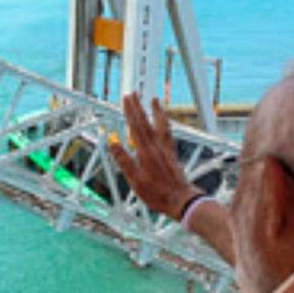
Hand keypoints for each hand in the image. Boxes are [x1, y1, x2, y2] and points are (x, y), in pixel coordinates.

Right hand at [108, 93, 199, 218]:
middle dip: (138, 107)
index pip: (135, 127)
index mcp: (145, 152)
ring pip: (160, 125)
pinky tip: (164, 121)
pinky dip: (165, 123)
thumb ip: (124, 161)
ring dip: (156, 111)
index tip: (126, 99)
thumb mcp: (135, 181)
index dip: (130, 112)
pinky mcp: (171, 154)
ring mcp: (166, 149)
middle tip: (133, 93)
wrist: (181, 199)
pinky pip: (168, 133)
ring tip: (154, 99)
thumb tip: (113, 143)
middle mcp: (157, 147)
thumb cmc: (157, 193)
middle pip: (146, 122)